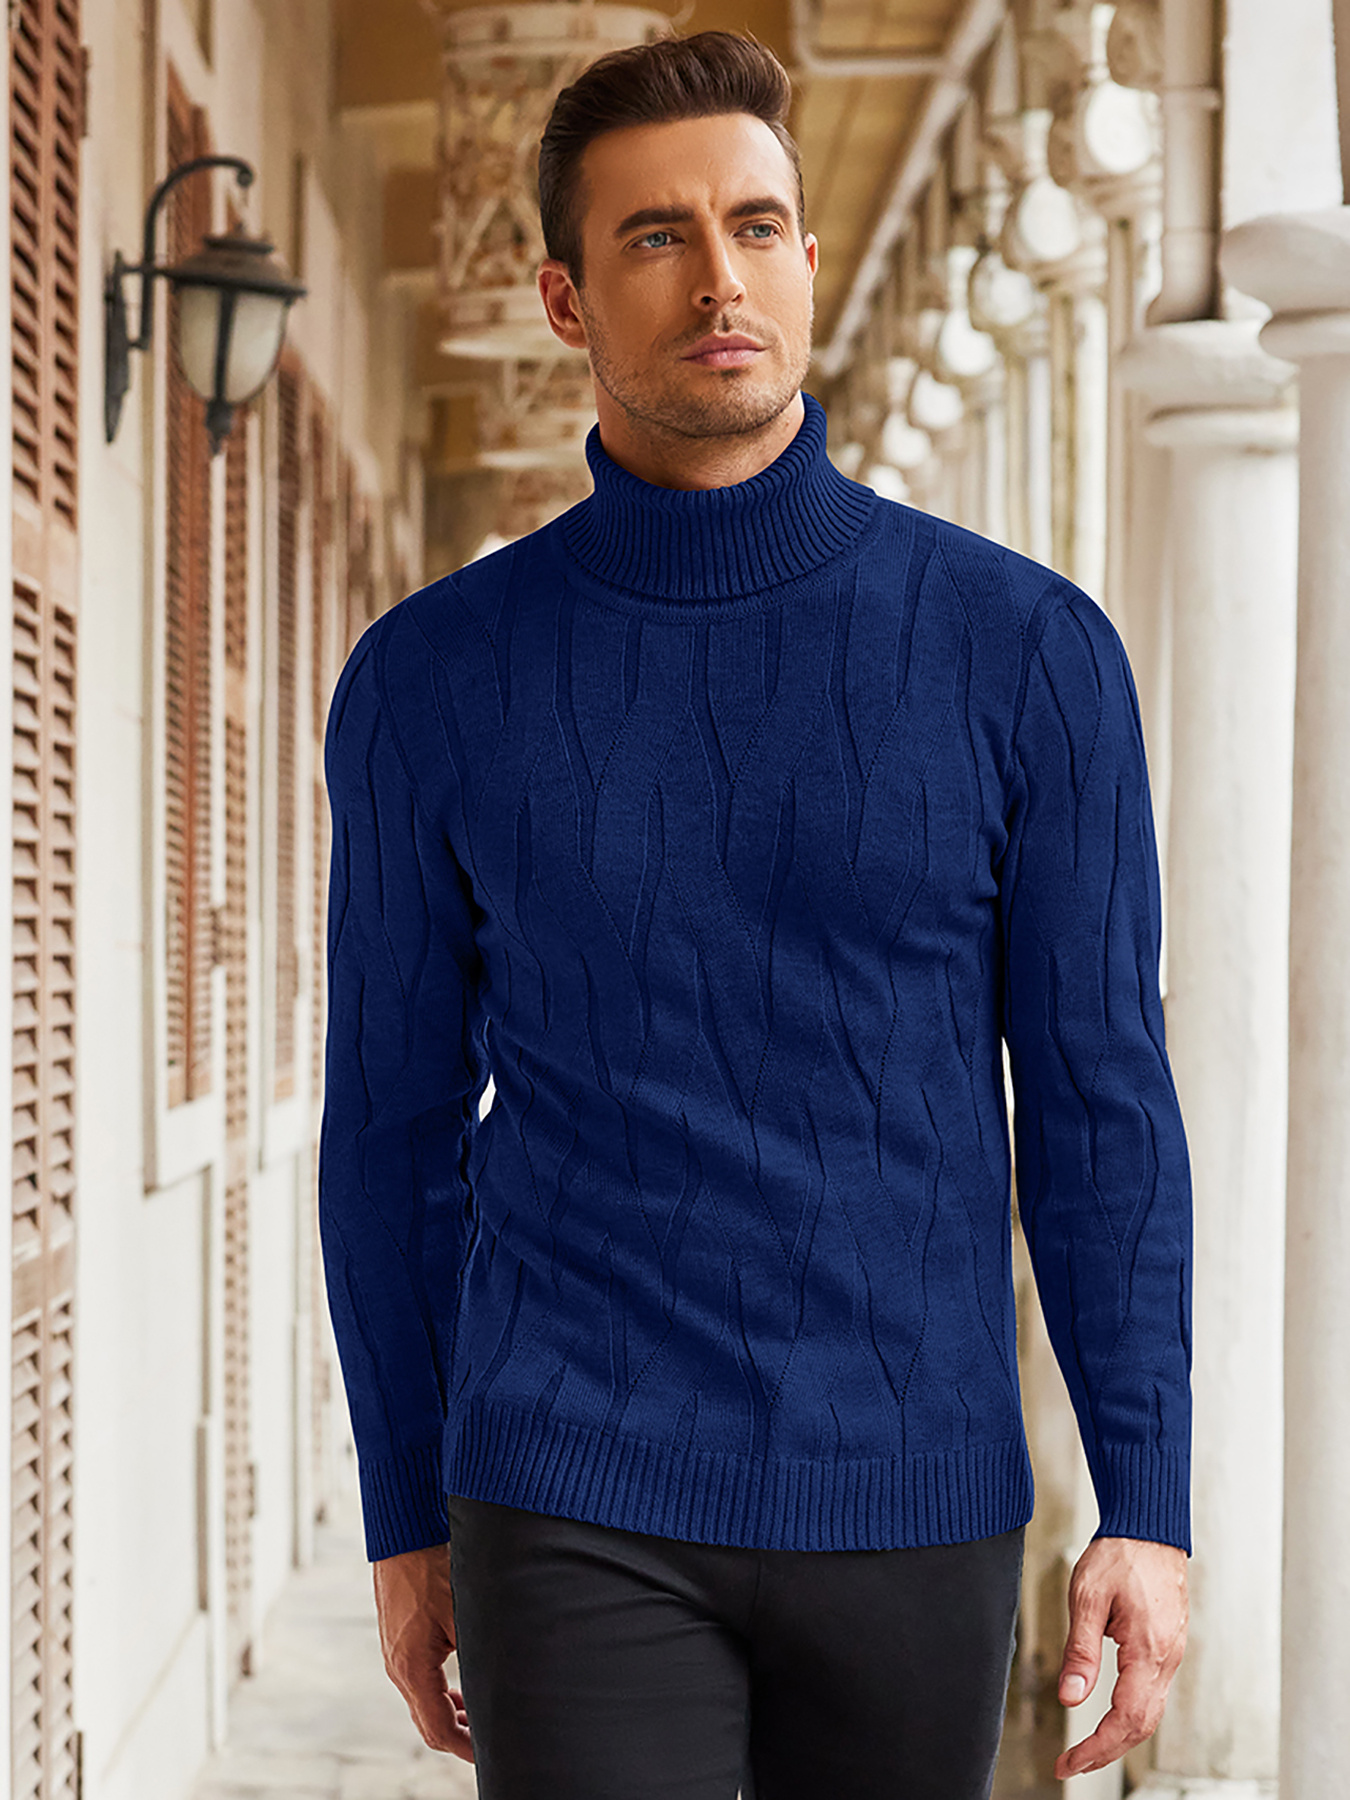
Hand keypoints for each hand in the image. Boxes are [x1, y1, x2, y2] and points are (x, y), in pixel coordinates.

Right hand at [372, 1540, 473, 1761]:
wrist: (404, 1531)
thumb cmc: (434, 1565)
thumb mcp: (466, 1612)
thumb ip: (482, 1651)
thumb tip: (509, 1676)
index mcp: (412, 1668)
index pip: (438, 1729)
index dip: (466, 1748)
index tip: (491, 1753)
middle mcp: (398, 1667)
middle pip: (428, 1723)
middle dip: (460, 1737)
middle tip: (491, 1742)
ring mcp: (394, 1654)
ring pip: (422, 1703)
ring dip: (451, 1715)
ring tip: (480, 1720)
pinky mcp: (398, 1640)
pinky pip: (418, 1681)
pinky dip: (440, 1694)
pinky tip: (460, 1689)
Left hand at [1054, 1535, 1187, 1781]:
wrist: (1150, 1526)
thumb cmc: (1120, 1554)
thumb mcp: (1087, 1596)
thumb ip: (1080, 1650)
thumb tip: (1069, 1697)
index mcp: (1149, 1651)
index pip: (1126, 1719)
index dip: (1097, 1748)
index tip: (1069, 1763)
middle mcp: (1167, 1660)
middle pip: (1142, 1726)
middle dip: (1106, 1751)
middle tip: (1072, 1763)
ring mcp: (1171, 1655)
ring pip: (1150, 1713)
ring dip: (1119, 1737)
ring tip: (1086, 1749)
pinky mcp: (1168, 1646)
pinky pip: (1154, 1694)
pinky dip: (1132, 1715)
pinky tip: (1111, 1717)